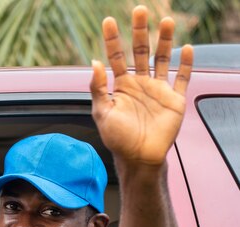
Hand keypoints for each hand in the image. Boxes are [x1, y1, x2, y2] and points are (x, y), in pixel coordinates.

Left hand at [90, 5, 192, 165]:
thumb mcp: (102, 112)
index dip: (112, 39)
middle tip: (139, 10)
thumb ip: (97, 88)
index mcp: (120, 86)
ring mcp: (158, 90)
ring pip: (162, 59)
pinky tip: (187, 48)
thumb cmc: (117, 138)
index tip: (108, 21)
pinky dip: (185, 64)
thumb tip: (94, 63)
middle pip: (140, 51)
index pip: (115, 56)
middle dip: (139, 31)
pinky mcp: (174, 100)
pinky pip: (181, 78)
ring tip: (166, 21)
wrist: (139, 158)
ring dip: (164, 40)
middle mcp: (139, 84)